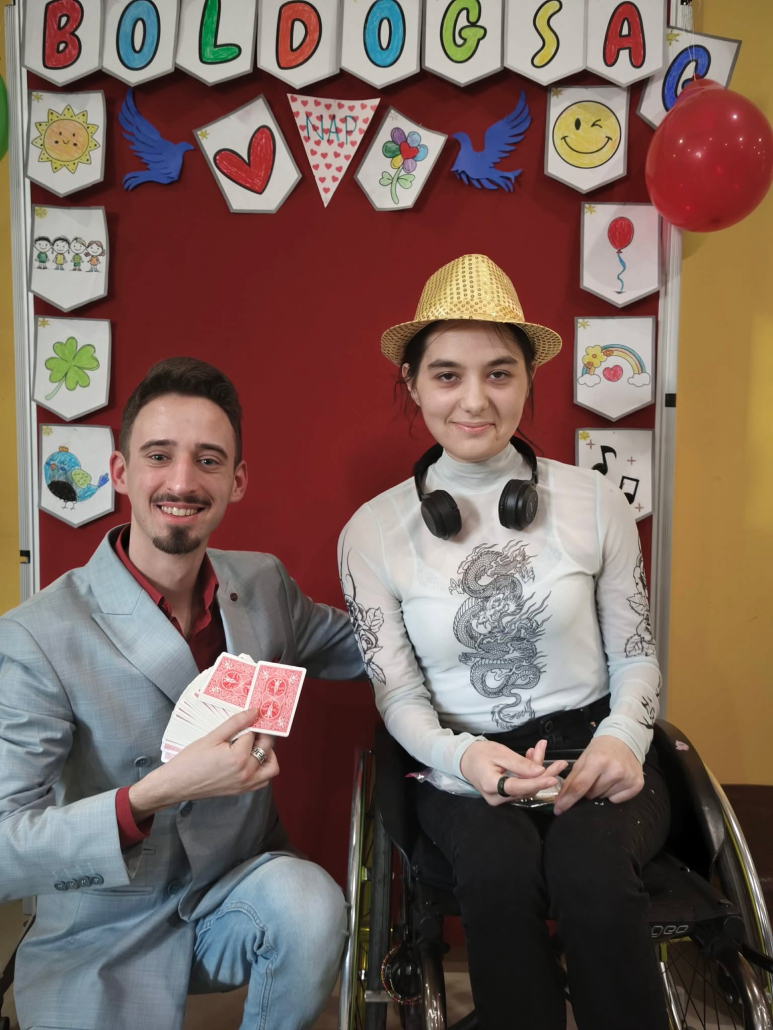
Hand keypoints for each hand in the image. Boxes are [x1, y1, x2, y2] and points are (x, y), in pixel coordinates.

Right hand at [128, 709, 278, 820]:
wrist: (177, 784)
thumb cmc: (190, 760)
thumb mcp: (212, 736)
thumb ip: (236, 723)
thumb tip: (255, 711)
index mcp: (239, 758)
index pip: (253, 733)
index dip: (249, 725)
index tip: (245, 720)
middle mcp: (246, 773)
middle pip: (266, 748)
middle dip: (261, 735)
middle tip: (249, 729)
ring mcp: (245, 784)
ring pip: (271, 767)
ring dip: (268, 754)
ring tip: (253, 745)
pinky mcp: (241, 791)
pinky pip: (262, 780)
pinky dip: (262, 769)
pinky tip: (250, 759)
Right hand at [459, 738, 566, 807]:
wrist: (464, 760)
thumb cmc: (479, 754)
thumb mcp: (499, 753)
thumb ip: (519, 763)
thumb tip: (540, 771)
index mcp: (492, 786)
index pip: (520, 787)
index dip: (538, 783)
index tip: (554, 778)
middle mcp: (497, 798)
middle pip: (527, 788)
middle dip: (544, 774)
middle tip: (561, 763)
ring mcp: (501, 799)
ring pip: (527, 787)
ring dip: (537, 770)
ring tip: (539, 749)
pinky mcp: (505, 797)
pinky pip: (522, 786)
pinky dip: (529, 773)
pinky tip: (532, 757)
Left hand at [552, 736, 642, 815]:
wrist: (625, 741)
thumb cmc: (601, 750)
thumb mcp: (583, 759)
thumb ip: (572, 779)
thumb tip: (561, 800)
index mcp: (598, 761)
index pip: (579, 786)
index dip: (567, 800)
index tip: (558, 810)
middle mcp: (615, 771)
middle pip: (591, 794)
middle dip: (586, 791)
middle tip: (592, 778)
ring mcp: (627, 779)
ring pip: (603, 798)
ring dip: (599, 792)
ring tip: (604, 778)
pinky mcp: (637, 786)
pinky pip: (616, 801)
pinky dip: (612, 795)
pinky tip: (615, 782)